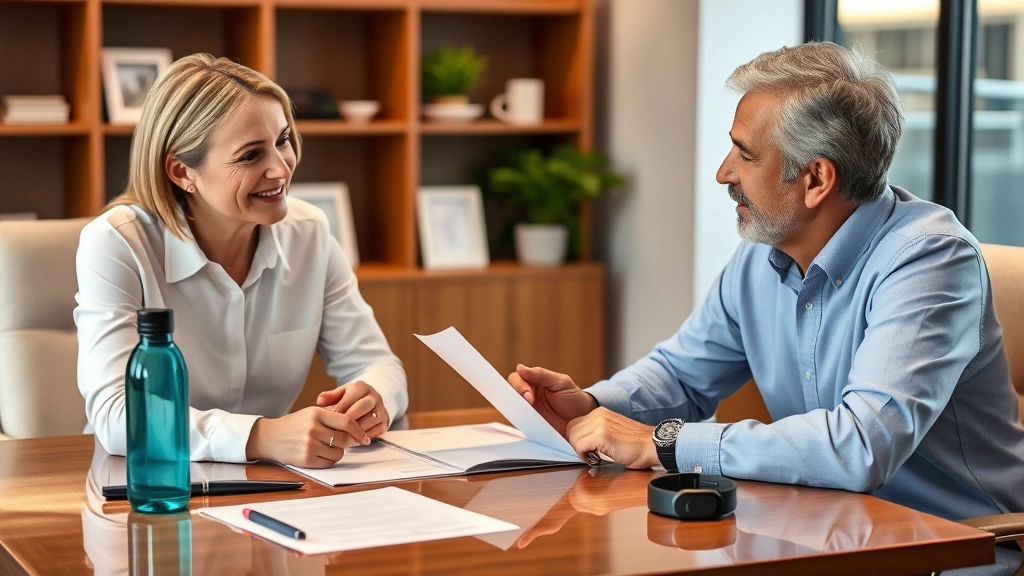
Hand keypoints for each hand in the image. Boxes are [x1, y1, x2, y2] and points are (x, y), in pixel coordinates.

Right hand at [245, 406, 369, 467]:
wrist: (271, 437)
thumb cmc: (295, 424)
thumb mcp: (312, 412)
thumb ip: (333, 416)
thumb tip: (357, 426)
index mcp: (316, 414)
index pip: (347, 422)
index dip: (359, 430)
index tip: (365, 437)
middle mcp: (313, 429)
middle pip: (344, 439)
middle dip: (348, 442)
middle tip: (345, 441)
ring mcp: (309, 445)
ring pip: (338, 452)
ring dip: (338, 451)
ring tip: (328, 446)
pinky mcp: (306, 460)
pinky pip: (329, 463)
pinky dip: (329, 459)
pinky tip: (321, 453)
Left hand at [316, 380, 388, 438]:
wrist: (371, 403)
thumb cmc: (352, 400)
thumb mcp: (341, 394)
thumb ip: (330, 396)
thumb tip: (320, 401)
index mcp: (362, 387)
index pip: (348, 399)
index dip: (337, 411)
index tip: (327, 421)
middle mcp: (374, 397)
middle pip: (361, 408)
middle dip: (347, 421)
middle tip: (335, 431)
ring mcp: (381, 410)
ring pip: (368, 421)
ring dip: (354, 431)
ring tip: (341, 437)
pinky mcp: (385, 422)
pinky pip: (375, 432)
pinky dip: (363, 437)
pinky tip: (352, 440)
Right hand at [507, 365, 597, 436]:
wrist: (584, 419)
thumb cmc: (574, 397)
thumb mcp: (561, 382)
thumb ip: (541, 374)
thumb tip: (520, 368)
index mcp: (534, 381)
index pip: (516, 379)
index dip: (519, 385)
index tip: (528, 395)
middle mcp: (528, 395)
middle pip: (510, 393)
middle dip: (516, 397)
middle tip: (530, 403)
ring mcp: (528, 410)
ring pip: (512, 408)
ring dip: (516, 410)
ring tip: (528, 414)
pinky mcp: (531, 424)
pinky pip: (520, 423)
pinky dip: (521, 423)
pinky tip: (527, 423)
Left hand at [566, 408, 657, 469]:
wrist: (653, 445)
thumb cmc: (636, 444)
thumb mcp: (612, 431)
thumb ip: (596, 431)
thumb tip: (580, 442)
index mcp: (600, 412)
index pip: (574, 424)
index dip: (577, 439)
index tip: (586, 449)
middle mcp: (598, 414)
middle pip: (571, 430)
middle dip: (576, 444)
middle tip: (588, 454)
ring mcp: (599, 423)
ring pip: (573, 438)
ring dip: (580, 450)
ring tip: (593, 457)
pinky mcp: (601, 435)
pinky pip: (580, 446)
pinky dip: (584, 455)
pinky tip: (596, 459)